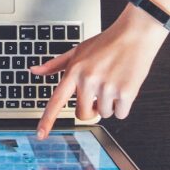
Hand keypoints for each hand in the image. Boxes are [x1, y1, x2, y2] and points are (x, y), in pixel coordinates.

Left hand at [33, 4, 167, 138]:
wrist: (134, 34)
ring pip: (104, 114)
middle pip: (83, 114)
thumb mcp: (77, 50)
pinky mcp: (125, 92)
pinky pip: (120, 114)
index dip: (47, 120)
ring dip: (109, 104)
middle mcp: (88, 80)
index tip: (40, 135)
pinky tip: (124, 86)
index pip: (57, 100)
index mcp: (74, 71)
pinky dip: (123, 105)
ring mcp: (107, 87)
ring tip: (113, 82)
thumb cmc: (106, 43)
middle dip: (91, 109)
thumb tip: (35, 71)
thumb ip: (55, 64)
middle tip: (98, 93)